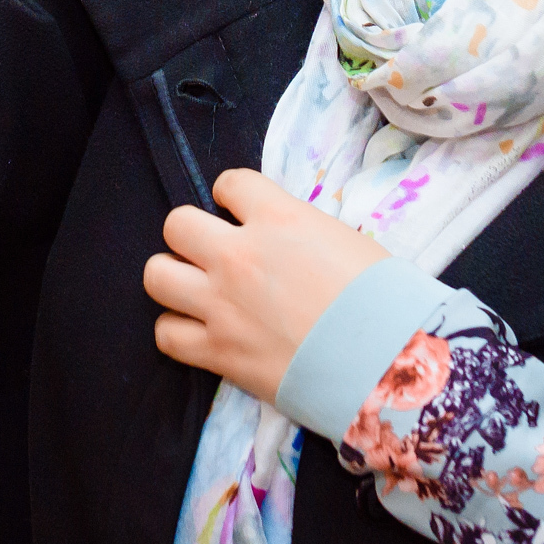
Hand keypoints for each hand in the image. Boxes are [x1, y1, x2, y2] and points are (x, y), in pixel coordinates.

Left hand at [144, 169, 387, 403]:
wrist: (386, 361)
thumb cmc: (382, 297)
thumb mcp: (344, 239)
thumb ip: (300, 230)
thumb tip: (283, 238)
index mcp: (278, 218)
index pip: (230, 182)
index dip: (232, 194)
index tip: (238, 209)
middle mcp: (239, 256)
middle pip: (176, 225)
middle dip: (192, 234)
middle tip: (212, 251)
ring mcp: (222, 305)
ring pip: (156, 275)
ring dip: (174, 278)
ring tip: (196, 288)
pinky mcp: (218, 352)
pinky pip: (166, 334)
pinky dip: (178, 330)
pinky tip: (199, 329)